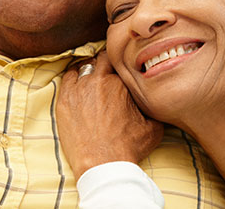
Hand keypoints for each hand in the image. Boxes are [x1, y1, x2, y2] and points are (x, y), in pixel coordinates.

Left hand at [56, 51, 163, 179]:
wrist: (103, 165)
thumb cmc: (128, 147)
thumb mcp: (153, 126)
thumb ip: (154, 107)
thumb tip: (160, 101)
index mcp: (121, 83)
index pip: (120, 61)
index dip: (122, 64)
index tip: (121, 70)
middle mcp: (99, 81)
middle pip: (101, 59)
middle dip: (105, 64)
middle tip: (108, 73)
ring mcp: (79, 89)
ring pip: (83, 67)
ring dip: (88, 70)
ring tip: (92, 80)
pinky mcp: (64, 101)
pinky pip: (67, 78)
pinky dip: (73, 78)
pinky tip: (78, 86)